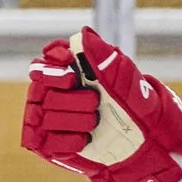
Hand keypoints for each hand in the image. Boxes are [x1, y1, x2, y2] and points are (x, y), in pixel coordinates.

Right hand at [21, 26, 181, 181]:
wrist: (139, 146)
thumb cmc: (133, 109)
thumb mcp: (128, 82)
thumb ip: (106, 58)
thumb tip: (84, 35)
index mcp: (67, 71)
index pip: (42, 64)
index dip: (53, 69)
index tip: (72, 76)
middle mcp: (50, 92)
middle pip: (44, 90)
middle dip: (74, 99)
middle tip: (95, 104)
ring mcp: (44, 119)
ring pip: (46, 116)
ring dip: (76, 121)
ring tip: (94, 123)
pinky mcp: (44, 144)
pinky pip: (47, 141)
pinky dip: (69, 141)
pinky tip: (86, 140)